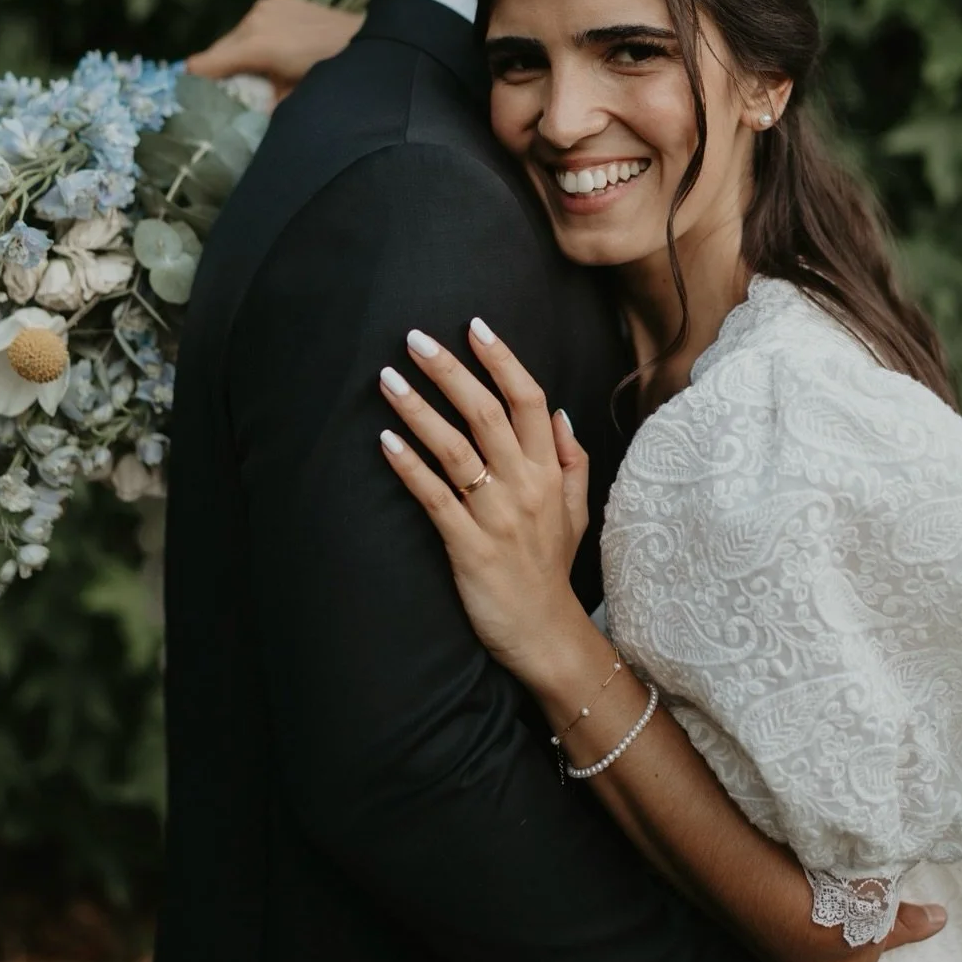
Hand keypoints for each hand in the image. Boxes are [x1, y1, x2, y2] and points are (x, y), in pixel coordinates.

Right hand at [184, 0, 361, 95]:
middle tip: (222, 93)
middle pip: (218, 50)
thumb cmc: (331, 74)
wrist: (366, 40)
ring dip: (236, 54)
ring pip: (235, 35)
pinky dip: (253, 38)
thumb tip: (242, 118)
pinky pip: (253, 23)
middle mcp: (255, 19)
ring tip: (251, 73)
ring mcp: (266, 6)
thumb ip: (263, 106)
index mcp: (256, 45)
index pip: (204, 63)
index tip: (187, 98)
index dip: (193, 82)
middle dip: (218, 72)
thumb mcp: (294, 99)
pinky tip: (269, 52)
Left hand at [377, 317, 587, 677]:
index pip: (528, 400)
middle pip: (487, 413)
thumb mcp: (576, 510)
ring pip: (455, 449)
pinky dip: (409, 466)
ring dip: (418, 410)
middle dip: (449, 371)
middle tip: (414, 338)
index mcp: (549, 472)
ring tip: (386, 379)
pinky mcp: (468, 545)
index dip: (502, 359)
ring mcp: (496, 515)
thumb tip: (557, 412)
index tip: (474, 326)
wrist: (544, 635)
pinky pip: (434, 497)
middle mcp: (525, 486)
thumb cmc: (551, 568)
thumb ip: (570, 460)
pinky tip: (384, 441)